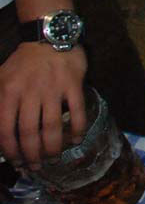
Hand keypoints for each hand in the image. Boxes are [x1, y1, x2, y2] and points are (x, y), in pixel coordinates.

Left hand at [0, 42, 86, 166]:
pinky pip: (77, 112)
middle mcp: (29, 93)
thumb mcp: (0, 78)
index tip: (16, 161)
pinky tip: (76, 139)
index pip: (6, 129)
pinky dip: (77, 129)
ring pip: (52, 126)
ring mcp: (53, 89)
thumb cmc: (23, 62)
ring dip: (53, 147)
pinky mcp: (73, 85)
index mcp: (8, 92)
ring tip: (53, 158)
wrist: (49, 37)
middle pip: (30, 132)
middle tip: (36, 166)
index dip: (10, 150)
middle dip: (32, 154)